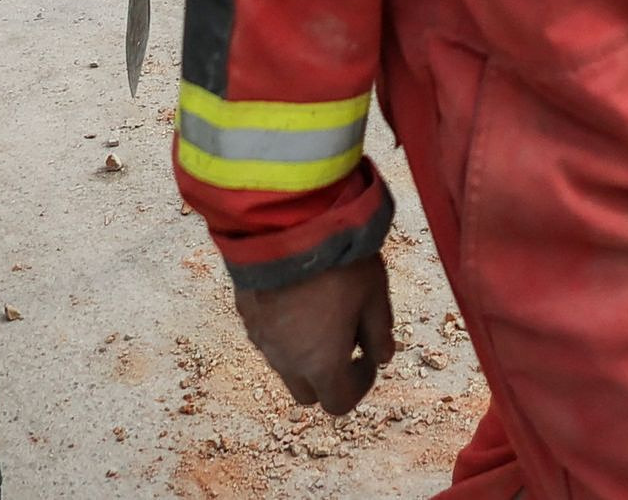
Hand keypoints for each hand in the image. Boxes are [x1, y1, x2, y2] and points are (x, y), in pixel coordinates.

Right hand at [234, 255, 392, 416]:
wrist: (284, 224)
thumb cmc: (337, 262)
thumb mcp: (374, 296)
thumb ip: (380, 333)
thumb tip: (382, 356)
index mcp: (322, 365)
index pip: (340, 403)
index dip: (360, 385)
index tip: (368, 357)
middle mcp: (286, 361)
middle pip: (307, 392)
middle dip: (328, 376)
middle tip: (345, 340)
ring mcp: (260, 338)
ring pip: (284, 363)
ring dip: (304, 352)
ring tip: (322, 311)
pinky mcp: (245, 313)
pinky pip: (267, 334)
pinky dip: (284, 328)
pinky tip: (298, 295)